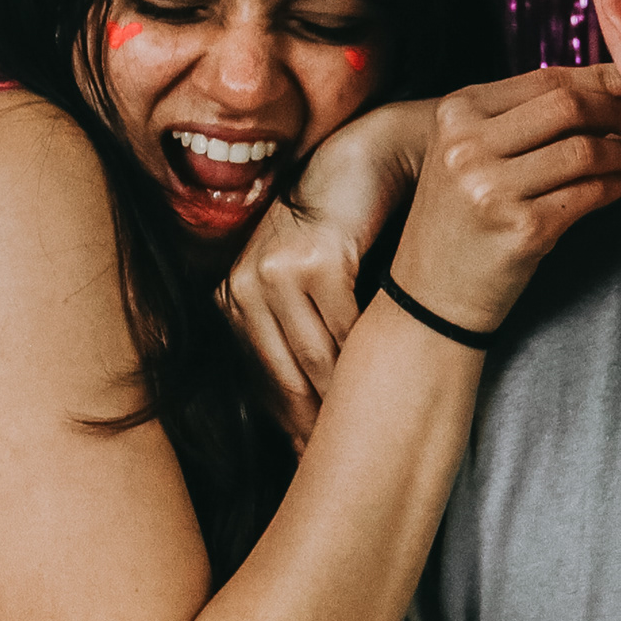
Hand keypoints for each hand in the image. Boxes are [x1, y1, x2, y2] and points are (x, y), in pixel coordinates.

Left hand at [225, 102, 426, 446]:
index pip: (262, 383)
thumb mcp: (304, 276)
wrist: (369, 154)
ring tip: (372, 435)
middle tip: (347, 465)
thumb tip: (304, 417)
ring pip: (317, 360)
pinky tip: (388, 380)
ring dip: (345, 401)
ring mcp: (277, 272)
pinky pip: (348, 330)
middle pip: (287, 379)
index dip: (293, 429)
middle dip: (316, 427)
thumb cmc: (341, 223)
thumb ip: (296, 331)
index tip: (316, 463)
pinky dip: (368, 358)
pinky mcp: (317, 261)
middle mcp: (244, 286)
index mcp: (232, 297)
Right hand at [383, 63, 620, 338]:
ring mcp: (492, 188)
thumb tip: (606, 81)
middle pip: (568, 106)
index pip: (545, 79)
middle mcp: (468, 146)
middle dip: (616, 109)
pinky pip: (590, 193)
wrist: (431, 294)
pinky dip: (618, 184)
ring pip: (585, 149)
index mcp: (455, 114)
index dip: (600, 77)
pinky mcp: (522, 229)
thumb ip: (521, 115)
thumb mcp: (469, 153)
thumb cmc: (462, 217)